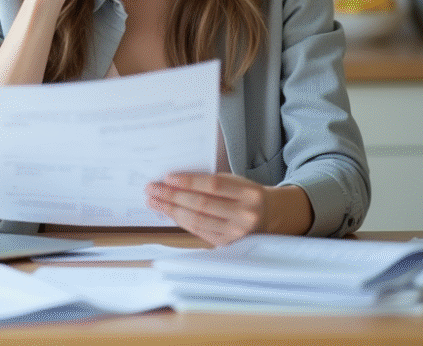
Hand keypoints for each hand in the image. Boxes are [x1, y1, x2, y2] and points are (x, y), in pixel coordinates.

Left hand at [146, 173, 312, 245]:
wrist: (270, 217)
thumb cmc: (246, 194)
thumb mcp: (237, 182)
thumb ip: (211, 183)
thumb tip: (175, 182)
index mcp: (249, 194)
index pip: (213, 186)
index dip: (189, 182)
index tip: (167, 178)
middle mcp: (245, 215)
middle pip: (202, 205)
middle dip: (173, 196)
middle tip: (152, 189)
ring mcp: (236, 233)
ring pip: (197, 221)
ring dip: (171, 210)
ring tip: (154, 201)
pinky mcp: (227, 244)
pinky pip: (199, 232)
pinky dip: (181, 222)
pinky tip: (169, 212)